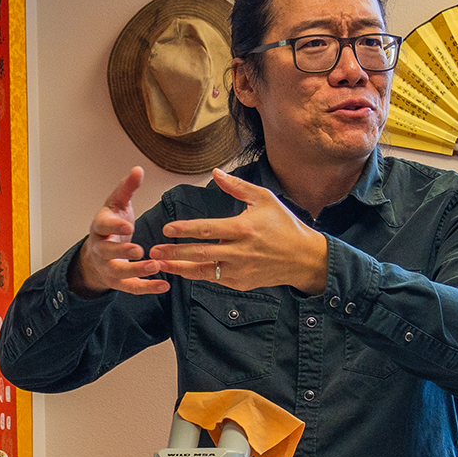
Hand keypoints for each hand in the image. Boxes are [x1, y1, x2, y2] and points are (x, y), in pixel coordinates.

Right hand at [70, 167, 168, 295]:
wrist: (97, 254)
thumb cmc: (111, 225)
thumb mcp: (116, 204)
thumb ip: (127, 188)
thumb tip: (138, 169)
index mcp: (99, 227)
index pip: (102, 225)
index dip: (114, 226)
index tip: (128, 226)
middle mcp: (100, 249)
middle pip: (107, 252)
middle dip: (122, 251)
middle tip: (139, 250)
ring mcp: (108, 267)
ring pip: (119, 272)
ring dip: (137, 271)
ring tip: (155, 267)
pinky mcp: (118, 282)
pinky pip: (131, 287)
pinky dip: (148, 288)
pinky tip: (165, 285)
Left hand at [149, 169, 329, 294]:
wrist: (304, 258)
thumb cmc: (284, 225)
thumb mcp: (264, 199)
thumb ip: (237, 187)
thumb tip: (215, 173)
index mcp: (244, 229)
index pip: (207, 229)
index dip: (185, 230)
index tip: (167, 229)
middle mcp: (240, 252)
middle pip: (200, 253)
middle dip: (174, 253)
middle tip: (153, 251)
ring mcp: (240, 270)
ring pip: (204, 271)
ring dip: (180, 268)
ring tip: (160, 265)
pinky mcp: (242, 283)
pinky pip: (215, 279)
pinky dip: (198, 275)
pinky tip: (183, 271)